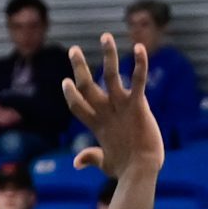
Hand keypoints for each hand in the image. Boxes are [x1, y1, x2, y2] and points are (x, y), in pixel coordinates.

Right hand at [62, 33, 163, 179]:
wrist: (141, 172)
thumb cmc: (125, 170)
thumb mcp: (105, 164)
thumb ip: (91, 158)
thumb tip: (76, 162)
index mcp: (96, 125)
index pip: (77, 105)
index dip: (70, 94)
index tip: (66, 82)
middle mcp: (105, 112)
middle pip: (86, 85)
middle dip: (79, 67)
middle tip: (74, 50)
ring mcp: (120, 107)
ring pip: (110, 74)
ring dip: (108, 54)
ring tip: (106, 36)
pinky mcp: (138, 105)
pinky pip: (138, 80)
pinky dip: (139, 63)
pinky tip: (139, 47)